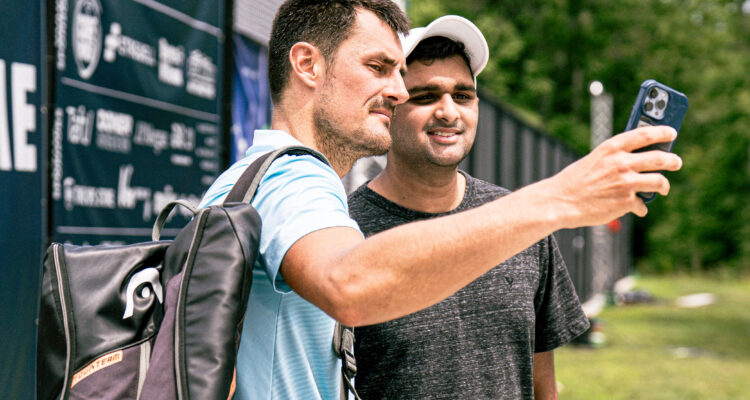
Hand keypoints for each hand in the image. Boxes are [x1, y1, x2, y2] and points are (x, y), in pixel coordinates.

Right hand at [543, 125, 681, 227]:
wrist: (560, 201)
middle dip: (672, 160)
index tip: (672, 132)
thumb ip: (615, 158)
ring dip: (664, 185)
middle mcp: (621, 163)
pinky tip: (637, 209)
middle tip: (676, 162)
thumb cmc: (575, 180)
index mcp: (611, 148)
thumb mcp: (594, 160)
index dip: (662, 131)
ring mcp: (625, 182)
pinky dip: (640, 208)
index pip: (644, 134)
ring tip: (664, 188)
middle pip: (659, 158)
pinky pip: (642, 204)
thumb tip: (638, 160)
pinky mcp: (625, 202)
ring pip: (659, 181)